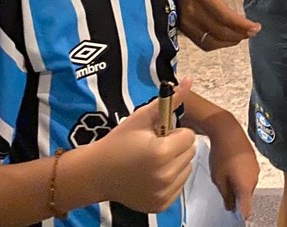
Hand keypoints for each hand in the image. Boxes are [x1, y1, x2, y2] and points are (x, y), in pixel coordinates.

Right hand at [95, 78, 197, 212]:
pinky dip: (170, 179)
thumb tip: (190, 80)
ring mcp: (163, 193)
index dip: (173, 133)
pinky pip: (179, 185)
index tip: (157, 135)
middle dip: (176, 146)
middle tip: (154, 147)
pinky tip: (152, 175)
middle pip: (190, 152)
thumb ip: (170, 100)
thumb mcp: (142, 117)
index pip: (188, 136)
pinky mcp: (161, 205)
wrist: (96, 173)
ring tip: (152, 161)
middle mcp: (165, 176)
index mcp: (162, 153)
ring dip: (175, 162)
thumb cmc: (119, 142)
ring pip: (187, 168)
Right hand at [175, 0, 259, 48]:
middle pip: (220, 30)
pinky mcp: (183, 29)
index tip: (256, 26)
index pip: (224, 15)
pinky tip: (228, 39)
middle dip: (240, 34)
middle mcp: (192, 11)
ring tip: (243, 35)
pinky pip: (203, 43)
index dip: (242, 24)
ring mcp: (186, 22)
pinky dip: (218, 44)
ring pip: (212, 41)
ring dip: (230, 41)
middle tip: (254, 31)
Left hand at [206, 113, 259, 218]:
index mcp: (245, 186)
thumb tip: (231, 205)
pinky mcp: (254, 161)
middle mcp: (254, 179)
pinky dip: (240, 175)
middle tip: (224, 190)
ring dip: (238, 184)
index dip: (243, 215)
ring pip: (247, 184)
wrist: (228, 130)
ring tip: (225, 174)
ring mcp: (255, 169)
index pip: (247, 208)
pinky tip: (230, 166)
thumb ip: (226, 195)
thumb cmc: (222, 153)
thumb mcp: (218, 179)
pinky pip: (248, 174)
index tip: (239, 219)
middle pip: (246, 196)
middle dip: (237, 197)